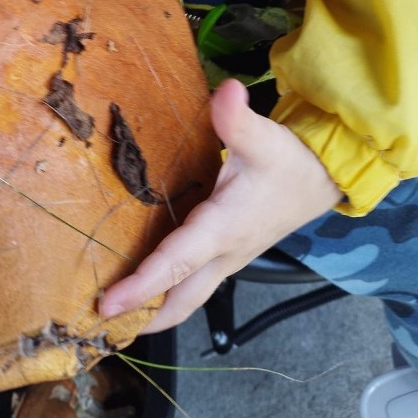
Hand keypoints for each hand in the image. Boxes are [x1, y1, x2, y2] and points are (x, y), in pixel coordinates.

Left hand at [99, 79, 342, 332]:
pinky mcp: (226, 256)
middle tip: (95, 327)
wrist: (322, 180)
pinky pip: (190, 286)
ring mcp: (225, 260)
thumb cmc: (289, 160)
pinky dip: (163, 295)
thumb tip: (227, 90)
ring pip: (184, 297)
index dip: (141, 284)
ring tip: (109, 315)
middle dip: (138, 316)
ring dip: (149, 311)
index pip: (176, 261)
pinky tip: (140, 289)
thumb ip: (237, 117)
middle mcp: (223, 254)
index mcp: (224, 228)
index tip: (106, 303)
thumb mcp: (264, 136)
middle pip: (177, 300)